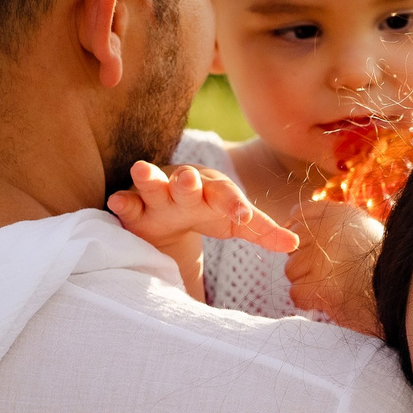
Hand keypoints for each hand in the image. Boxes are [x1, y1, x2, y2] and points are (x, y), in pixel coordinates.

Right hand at [107, 162, 298, 303]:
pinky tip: (116, 200)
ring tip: (141, 169)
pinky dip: (123, 201)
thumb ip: (262, 231)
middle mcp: (186, 189)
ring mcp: (159, 196)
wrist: (169, 211)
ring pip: (154, 185)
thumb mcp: (234, 223)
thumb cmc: (207, 212)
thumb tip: (296, 243)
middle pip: (189, 184)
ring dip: (149, 178)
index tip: (244, 218)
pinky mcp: (135, 207)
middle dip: (189, 182)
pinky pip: (128, 203)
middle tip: (189, 180)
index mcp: (214, 192)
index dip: (235, 207)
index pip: (228, 197)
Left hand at [284, 198, 386, 334]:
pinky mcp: (319, 285)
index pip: (296, 217)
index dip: (304, 238)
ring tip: (336, 285)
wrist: (404, 293)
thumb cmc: (381, 264)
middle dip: (306, 261)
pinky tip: (332, 298)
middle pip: (291, 246)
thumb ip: (330, 219)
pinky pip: (297, 294)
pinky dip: (310, 301)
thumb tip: (291, 216)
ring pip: (291, 271)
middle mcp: (327, 229)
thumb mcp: (362, 226)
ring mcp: (321, 257)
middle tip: (333, 272)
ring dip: (308, 282)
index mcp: (338, 213)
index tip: (321, 251)